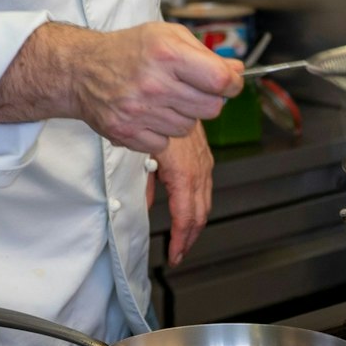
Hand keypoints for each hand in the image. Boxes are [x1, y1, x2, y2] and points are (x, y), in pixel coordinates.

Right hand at [69, 23, 240, 153]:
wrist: (81, 69)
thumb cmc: (126, 50)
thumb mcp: (168, 35)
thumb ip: (205, 53)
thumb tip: (237, 70)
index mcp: (168, 54)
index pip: (220, 80)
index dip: (232, 84)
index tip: (228, 83)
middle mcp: (154, 83)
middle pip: (210, 108)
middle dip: (207, 100)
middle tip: (190, 90)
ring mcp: (139, 110)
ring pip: (188, 128)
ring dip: (182, 116)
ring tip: (163, 99)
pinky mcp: (127, 132)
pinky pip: (164, 143)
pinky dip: (161, 133)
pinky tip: (149, 114)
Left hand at [150, 127, 213, 266]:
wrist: (169, 91)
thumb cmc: (151, 118)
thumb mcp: (140, 154)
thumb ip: (145, 183)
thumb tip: (145, 205)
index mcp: (183, 171)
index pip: (186, 215)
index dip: (181, 239)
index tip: (175, 254)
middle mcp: (198, 168)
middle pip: (200, 213)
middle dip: (190, 237)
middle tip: (178, 253)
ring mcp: (203, 162)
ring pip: (205, 201)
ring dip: (195, 223)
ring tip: (183, 238)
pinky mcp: (203, 156)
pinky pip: (205, 187)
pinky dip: (197, 205)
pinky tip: (187, 210)